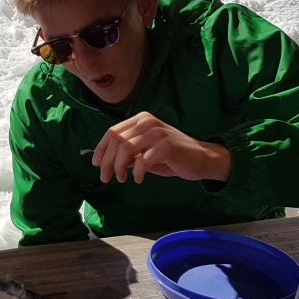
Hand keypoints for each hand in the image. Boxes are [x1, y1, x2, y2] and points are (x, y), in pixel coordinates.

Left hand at [91, 112, 231, 184]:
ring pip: (125, 149)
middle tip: (105, 178)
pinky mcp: (167, 146)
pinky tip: (139, 179)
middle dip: (106, 162)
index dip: (100, 149)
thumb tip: (106, 161)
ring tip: (121, 179)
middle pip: (116, 141)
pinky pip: (143, 160)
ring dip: (118, 168)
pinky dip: (137, 172)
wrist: (202, 158)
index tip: (96, 164)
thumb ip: (128, 153)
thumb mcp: (145, 152)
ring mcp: (158, 133)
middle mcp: (147, 122)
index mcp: (140, 120)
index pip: (112, 132)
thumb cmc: (172, 156)